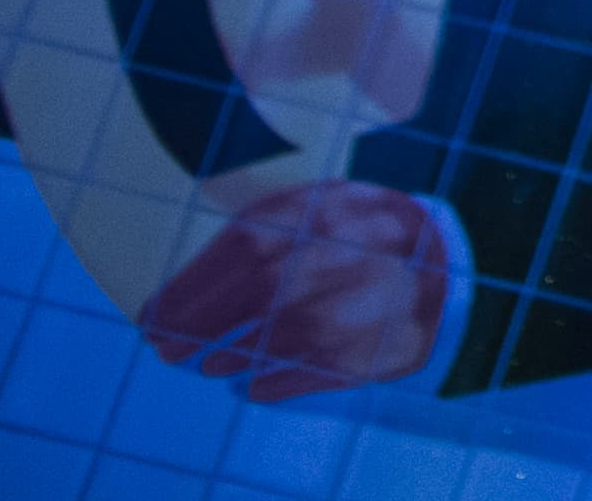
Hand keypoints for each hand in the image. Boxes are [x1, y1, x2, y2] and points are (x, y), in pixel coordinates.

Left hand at [142, 178, 450, 403]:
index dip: (187, 288)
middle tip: (164, 350)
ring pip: (279, 335)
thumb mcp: (315, 211)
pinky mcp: (376, 346)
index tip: (149, 317)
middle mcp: (347, 250)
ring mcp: (365, 299)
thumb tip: (178, 287)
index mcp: (325, 209)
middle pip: (257, 290)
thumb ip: (258, 232)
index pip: (243, 246)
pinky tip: (250, 383)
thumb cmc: (356, 237)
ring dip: (229, 356)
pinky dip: (269, 383)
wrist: (442, 264)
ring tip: (208, 365)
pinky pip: (307, 371)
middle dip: (197, 326)